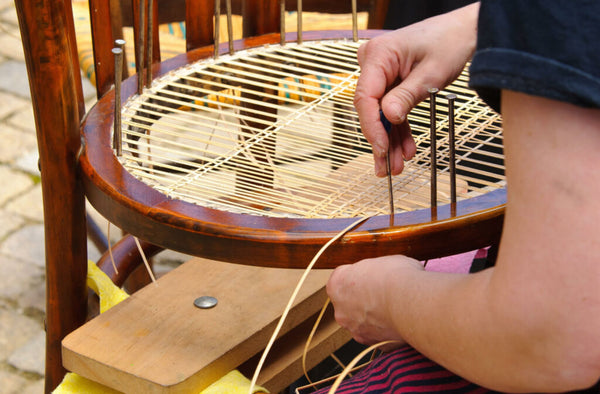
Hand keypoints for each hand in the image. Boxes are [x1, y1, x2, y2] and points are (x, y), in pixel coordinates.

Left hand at [326, 255, 423, 348]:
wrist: (410, 302)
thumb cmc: (396, 277)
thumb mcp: (383, 261)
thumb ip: (375, 271)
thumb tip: (384, 274)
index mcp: (337, 284)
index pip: (343, 279)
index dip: (361, 277)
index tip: (374, 276)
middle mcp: (340, 309)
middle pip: (349, 303)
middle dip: (365, 300)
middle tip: (385, 294)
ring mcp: (354, 329)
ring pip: (362, 322)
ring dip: (375, 317)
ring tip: (396, 309)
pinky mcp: (371, 343)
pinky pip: (377, 336)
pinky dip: (387, 331)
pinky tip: (400, 322)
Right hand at [354, 3, 478, 175]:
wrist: (464, 31)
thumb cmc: (449, 41)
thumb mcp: (431, 73)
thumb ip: (407, 96)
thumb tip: (388, 118)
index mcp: (379, 55)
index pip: (365, 97)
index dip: (372, 126)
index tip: (380, 147)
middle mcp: (374, 63)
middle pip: (370, 109)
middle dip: (381, 139)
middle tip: (387, 166)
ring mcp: (381, 73)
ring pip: (380, 113)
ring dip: (390, 140)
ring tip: (397, 164)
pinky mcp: (390, 82)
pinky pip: (391, 109)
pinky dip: (399, 129)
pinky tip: (405, 148)